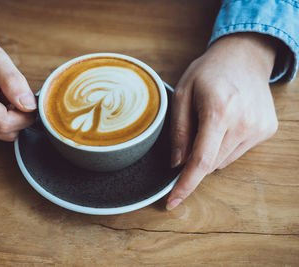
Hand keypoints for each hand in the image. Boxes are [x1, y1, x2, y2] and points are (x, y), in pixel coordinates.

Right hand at [0, 38, 35, 140]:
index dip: (25, 115)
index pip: (5, 123)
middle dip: (19, 116)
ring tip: (0, 95)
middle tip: (13, 93)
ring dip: (10, 117)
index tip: (29, 100)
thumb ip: (14, 81)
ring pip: (1, 134)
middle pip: (5, 132)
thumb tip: (30, 105)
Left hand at [166, 33, 277, 209]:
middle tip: (192, 131)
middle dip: (195, 159)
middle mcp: (243, 123)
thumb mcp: (182, 93)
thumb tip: (177, 164)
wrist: (244, 56)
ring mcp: (259, 128)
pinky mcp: (267, 130)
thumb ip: (179, 131)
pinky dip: (225, 145)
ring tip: (212, 121)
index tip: (171, 203)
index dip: (185, 185)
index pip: (201, 161)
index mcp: (219, 111)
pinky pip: (238, 152)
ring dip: (211, 151)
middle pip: (211, 163)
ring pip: (224, 161)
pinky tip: (227, 122)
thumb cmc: (208, 72)